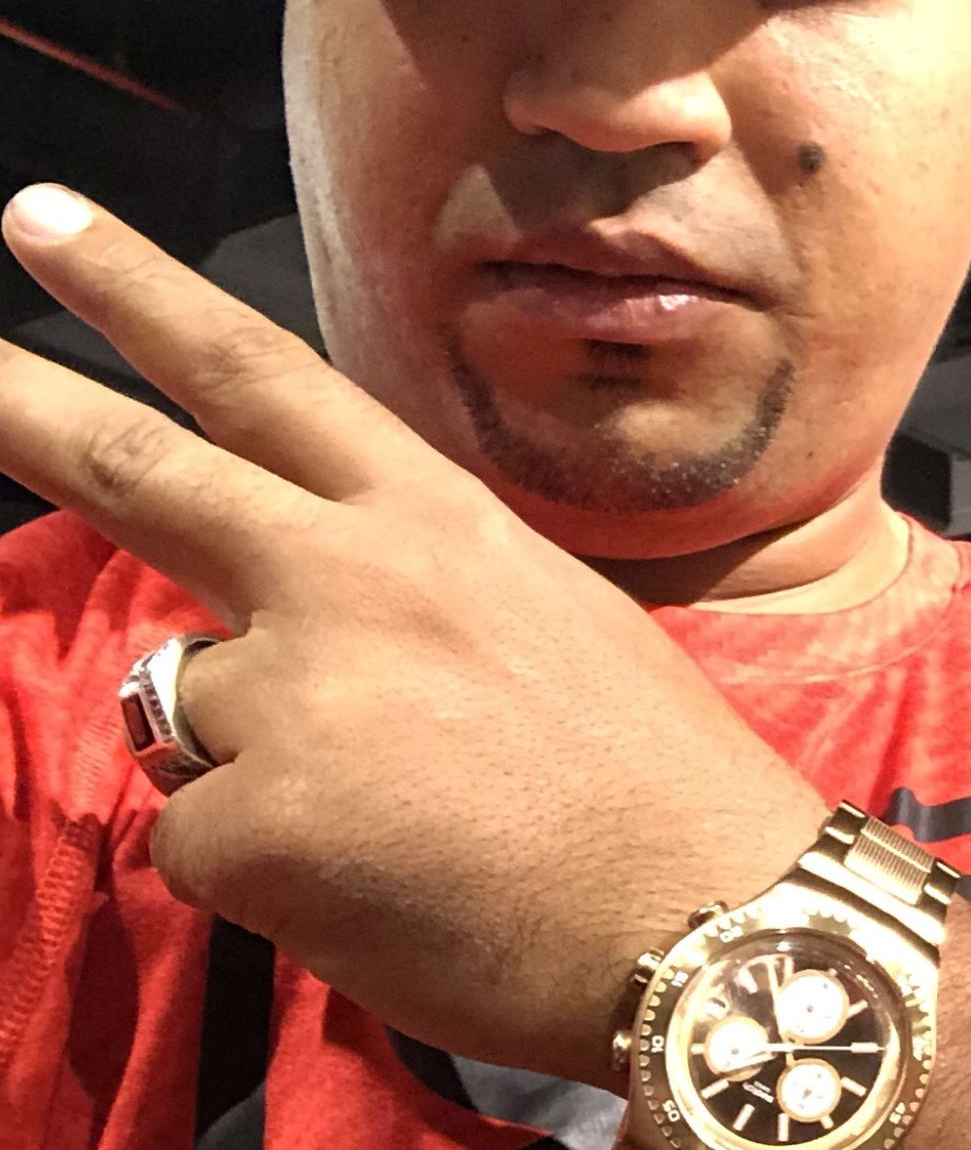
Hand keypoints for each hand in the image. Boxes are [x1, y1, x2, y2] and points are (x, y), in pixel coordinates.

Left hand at [0, 184, 827, 1088]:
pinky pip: (197, 842)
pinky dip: (263, 876)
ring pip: (191, 714)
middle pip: (142, 475)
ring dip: (257, 767)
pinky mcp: (256, 826)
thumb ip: (395, 591)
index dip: (136, 292)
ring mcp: (292, 697)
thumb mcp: (538, 619)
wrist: (720, 927)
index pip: (255, 374)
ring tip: (394, 823)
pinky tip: (375, 892)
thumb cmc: (649, 783)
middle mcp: (344, 577)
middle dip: (26, 407)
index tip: (43, 222)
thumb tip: (268, 632)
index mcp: (426, 519)